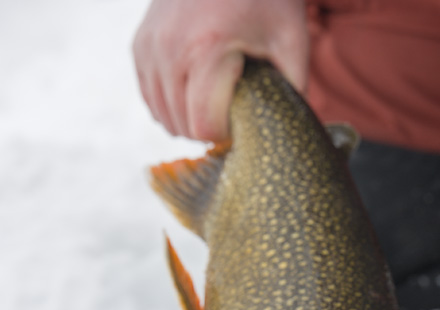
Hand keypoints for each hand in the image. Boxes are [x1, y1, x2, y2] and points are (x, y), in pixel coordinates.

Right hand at [133, 0, 308, 140]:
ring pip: (163, 116)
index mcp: (206, 50)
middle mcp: (169, 49)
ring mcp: (149, 46)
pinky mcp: (140, 44)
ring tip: (215, 104)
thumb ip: (294, 89)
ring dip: (188, 120)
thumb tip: (292, 130)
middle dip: (209, 129)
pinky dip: (171, 105)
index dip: (226, 135)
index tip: (243, 120)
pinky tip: (193, 96)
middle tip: (233, 112)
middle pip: (182, 126)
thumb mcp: (291, 40)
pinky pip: (151, 97)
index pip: (203, 127)